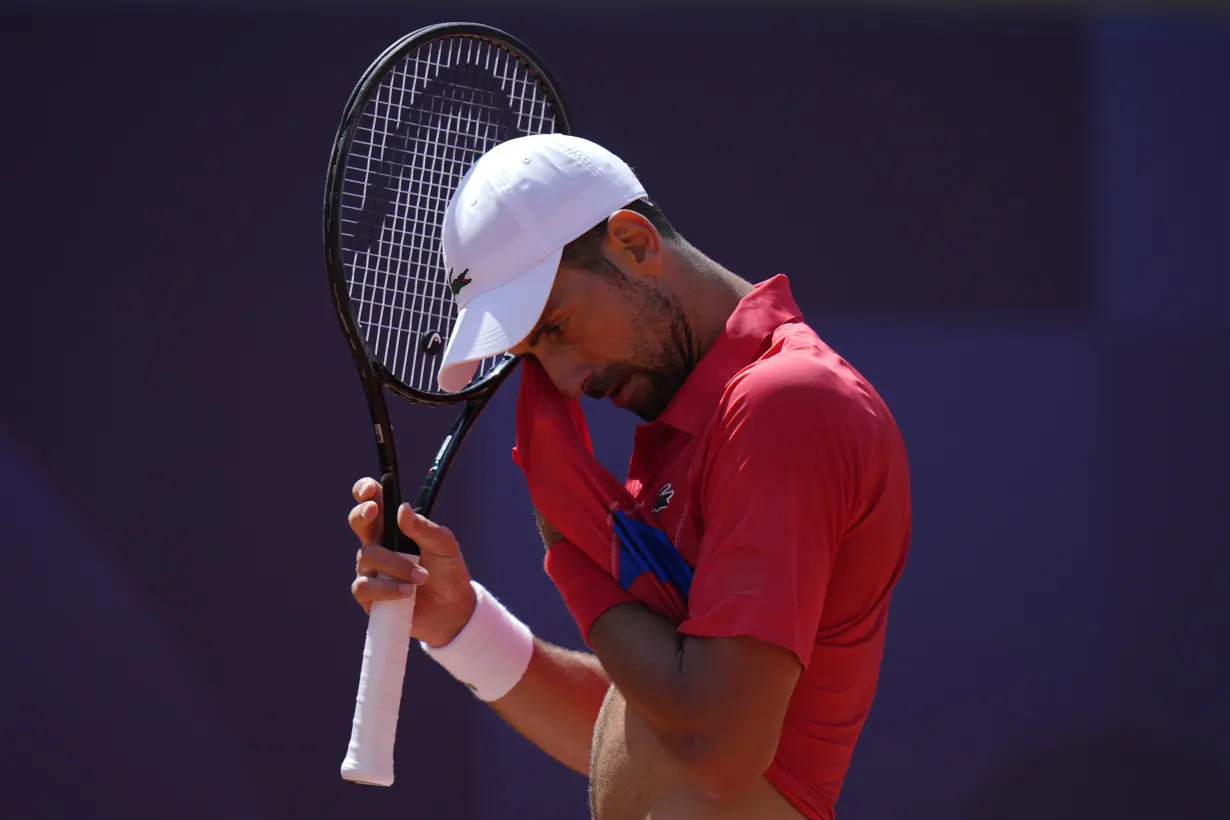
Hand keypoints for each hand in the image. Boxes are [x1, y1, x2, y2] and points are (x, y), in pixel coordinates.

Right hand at [348, 477, 477, 647]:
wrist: (452, 609)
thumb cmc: (448, 572)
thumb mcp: (445, 546)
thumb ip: (426, 528)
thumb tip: (402, 509)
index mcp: (396, 528)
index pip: (375, 503)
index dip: (366, 492)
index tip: (369, 490)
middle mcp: (379, 545)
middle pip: (358, 522)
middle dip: (362, 514)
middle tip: (373, 512)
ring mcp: (372, 570)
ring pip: (367, 557)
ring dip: (396, 565)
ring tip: (421, 577)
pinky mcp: (370, 596)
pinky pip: (365, 587)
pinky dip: (387, 589)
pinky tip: (406, 593)